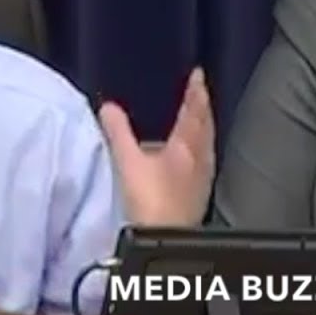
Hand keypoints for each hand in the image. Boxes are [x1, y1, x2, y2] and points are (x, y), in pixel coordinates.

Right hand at [98, 67, 214, 225]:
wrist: (168, 239)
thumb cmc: (150, 200)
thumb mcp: (128, 162)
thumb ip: (118, 132)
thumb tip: (109, 107)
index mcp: (187, 146)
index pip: (194, 111)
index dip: (196, 92)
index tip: (198, 75)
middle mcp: (201, 158)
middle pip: (205, 126)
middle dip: (202, 107)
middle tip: (199, 92)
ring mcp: (202, 177)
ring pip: (206, 143)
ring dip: (202, 127)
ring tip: (196, 118)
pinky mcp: (198, 193)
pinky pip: (203, 159)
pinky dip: (199, 146)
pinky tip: (189, 155)